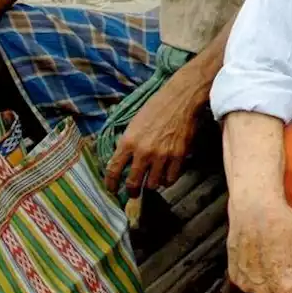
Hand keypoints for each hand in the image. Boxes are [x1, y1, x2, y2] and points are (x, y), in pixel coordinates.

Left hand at [102, 69, 205, 196]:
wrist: (180, 99)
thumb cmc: (156, 107)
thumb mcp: (134, 123)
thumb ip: (127, 143)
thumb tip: (121, 161)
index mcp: (128, 141)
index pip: (113, 170)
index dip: (110, 184)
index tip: (112, 189)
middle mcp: (143, 152)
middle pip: (133, 183)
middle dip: (131, 192)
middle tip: (133, 193)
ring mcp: (162, 156)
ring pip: (152, 185)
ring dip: (151, 184)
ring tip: (152, 180)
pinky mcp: (178, 156)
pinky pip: (170, 179)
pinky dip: (167, 180)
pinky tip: (165, 175)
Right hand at [227, 193, 291, 292]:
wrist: (254, 207)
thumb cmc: (283, 225)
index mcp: (285, 287)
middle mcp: (264, 291)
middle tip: (288, 287)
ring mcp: (246, 284)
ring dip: (267, 290)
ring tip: (270, 264)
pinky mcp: (234, 275)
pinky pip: (247, 285)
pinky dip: (254, 278)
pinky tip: (257, 259)